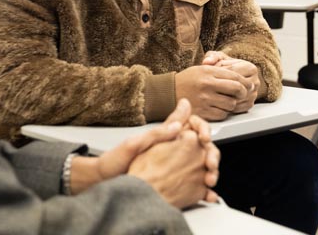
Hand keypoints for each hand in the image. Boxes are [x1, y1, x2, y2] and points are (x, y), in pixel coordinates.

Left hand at [69, 99, 220, 200]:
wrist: (105, 181)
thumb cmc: (115, 160)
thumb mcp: (134, 144)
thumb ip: (156, 134)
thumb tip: (178, 125)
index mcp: (165, 135)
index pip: (192, 124)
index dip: (202, 129)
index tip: (204, 138)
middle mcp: (172, 147)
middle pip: (201, 146)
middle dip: (211, 154)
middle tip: (210, 163)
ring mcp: (174, 164)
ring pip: (201, 164)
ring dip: (210, 171)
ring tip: (210, 180)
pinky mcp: (173, 180)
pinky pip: (193, 182)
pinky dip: (203, 188)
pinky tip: (208, 193)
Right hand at [175, 65, 248, 119]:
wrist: (168, 93)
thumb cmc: (187, 80)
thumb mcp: (202, 69)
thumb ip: (220, 71)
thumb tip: (241, 78)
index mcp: (209, 72)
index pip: (235, 76)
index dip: (245, 82)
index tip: (248, 85)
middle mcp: (208, 85)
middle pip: (237, 89)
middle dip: (243, 92)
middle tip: (242, 94)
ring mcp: (205, 100)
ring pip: (231, 104)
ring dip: (232, 104)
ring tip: (227, 101)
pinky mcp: (203, 112)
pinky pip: (222, 114)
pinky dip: (223, 112)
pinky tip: (218, 108)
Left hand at [202, 51, 258, 112]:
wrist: (231, 80)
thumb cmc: (224, 67)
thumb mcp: (219, 58)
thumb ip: (212, 57)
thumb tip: (206, 62)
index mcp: (251, 68)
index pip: (233, 73)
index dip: (219, 74)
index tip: (211, 75)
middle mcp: (255, 82)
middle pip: (236, 87)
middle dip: (221, 87)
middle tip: (210, 86)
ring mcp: (254, 94)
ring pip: (237, 99)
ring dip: (223, 98)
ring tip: (213, 93)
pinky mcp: (249, 104)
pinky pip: (238, 108)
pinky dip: (227, 106)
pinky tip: (218, 101)